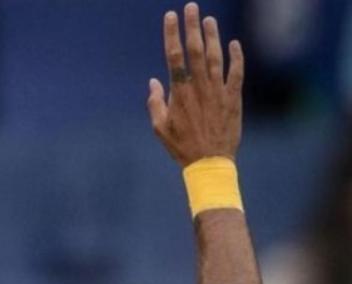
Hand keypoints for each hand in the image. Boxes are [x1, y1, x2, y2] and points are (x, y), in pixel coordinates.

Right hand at [147, 3, 243, 166]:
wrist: (209, 161)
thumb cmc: (181, 146)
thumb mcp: (160, 128)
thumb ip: (155, 103)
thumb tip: (153, 82)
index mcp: (179, 92)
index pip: (173, 56)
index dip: (172, 34)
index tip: (170, 16)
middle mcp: (199, 87)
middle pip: (195, 50)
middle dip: (192, 26)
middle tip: (191, 7)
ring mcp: (218, 91)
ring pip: (216, 57)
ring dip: (213, 36)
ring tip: (209, 20)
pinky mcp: (233, 98)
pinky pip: (236, 73)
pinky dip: (236, 57)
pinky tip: (234, 43)